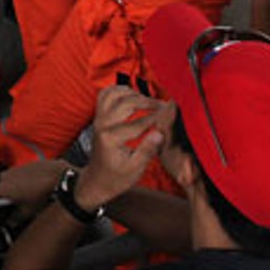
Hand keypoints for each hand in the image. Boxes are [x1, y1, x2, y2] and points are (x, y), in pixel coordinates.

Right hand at [0, 158, 71, 213]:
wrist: (57, 177)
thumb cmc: (42, 193)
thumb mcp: (28, 212)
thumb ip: (15, 219)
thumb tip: (11, 221)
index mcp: (1, 188)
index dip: (1, 209)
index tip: (8, 214)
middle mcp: (4, 176)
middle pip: (2, 191)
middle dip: (9, 198)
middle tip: (20, 206)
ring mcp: (13, 168)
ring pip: (10, 182)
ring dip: (16, 189)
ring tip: (29, 196)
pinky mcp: (23, 164)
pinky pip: (18, 175)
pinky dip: (23, 181)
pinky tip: (34, 188)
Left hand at [78, 87, 173, 208]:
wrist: (97, 179)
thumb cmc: (117, 177)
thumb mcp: (135, 169)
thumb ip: (147, 150)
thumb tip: (160, 132)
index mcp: (111, 139)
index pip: (137, 123)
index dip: (156, 117)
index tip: (171, 113)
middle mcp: (102, 125)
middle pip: (125, 103)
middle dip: (147, 102)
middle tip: (164, 106)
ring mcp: (98, 118)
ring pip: (114, 94)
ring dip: (133, 93)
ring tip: (149, 101)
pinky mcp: (98, 116)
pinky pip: (105, 95)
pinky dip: (119, 90)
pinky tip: (133, 96)